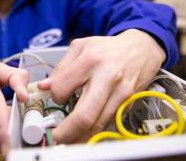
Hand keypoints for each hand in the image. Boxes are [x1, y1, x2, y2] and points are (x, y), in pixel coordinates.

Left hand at [38, 29, 165, 143]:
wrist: (142, 48)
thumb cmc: (108, 48)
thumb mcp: (81, 47)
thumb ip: (61, 68)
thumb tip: (43, 86)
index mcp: (90, 60)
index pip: (62, 88)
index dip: (55, 97)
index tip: (56, 98)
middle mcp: (107, 78)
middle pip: (84, 116)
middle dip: (66, 133)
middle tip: (56, 138)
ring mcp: (121, 93)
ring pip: (98, 125)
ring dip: (81, 137)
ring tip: (70, 138)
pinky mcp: (129, 103)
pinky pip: (109, 122)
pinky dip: (96, 130)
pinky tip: (87, 130)